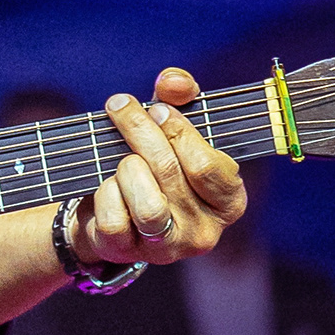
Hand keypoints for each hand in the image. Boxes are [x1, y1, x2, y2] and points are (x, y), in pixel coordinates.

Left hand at [72, 68, 245, 269]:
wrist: (112, 209)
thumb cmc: (153, 164)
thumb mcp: (172, 128)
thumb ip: (180, 97)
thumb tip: (173, 80)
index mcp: (229, 202)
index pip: (207, 165)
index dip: (178, 131)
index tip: (155, 107)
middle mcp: (205, 232)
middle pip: (170, 173)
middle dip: (140, 131)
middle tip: (120, 106)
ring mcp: (167, 249)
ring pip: (147, 205)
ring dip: (126, 168)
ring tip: (120, 158)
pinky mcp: (129, 254)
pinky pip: (114, 220)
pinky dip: (104, 194)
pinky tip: (105, 184)